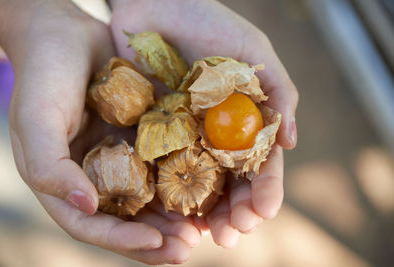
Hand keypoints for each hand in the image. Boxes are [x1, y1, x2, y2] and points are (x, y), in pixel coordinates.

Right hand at [0, 0, 198, 263]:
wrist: (64, 34)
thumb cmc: (44, 75)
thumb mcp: (36, 119)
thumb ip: (50, 167)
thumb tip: (88, 207)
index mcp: (65, 182)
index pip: (91, 225)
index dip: (121, 241)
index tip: (155, 243)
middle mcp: (94, 177)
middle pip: (125, 221)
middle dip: (155, 240)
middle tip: (186, 249)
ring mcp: (120, 159)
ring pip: (148, 200)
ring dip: (173, 219)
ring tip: (200, 232)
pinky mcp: (141, 139)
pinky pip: (162, 166)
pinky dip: (182, 183)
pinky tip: (204, 193)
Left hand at [110, 0, 297, 247]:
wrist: (155, 4)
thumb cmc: (208, 21)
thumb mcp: (253, 51)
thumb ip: (279, 92)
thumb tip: (292, 142)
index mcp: (242, 119)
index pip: (258, 163)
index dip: (264, 189)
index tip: (264, 211)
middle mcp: (214, 134)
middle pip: (229, 183)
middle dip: (235, 211)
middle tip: (233, 234)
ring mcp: (183, 135)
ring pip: (198, 184)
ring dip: (206, 213)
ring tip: (211, 235)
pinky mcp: (152, 132)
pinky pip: (162, 168)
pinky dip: (170, 194)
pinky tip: (175, 214)